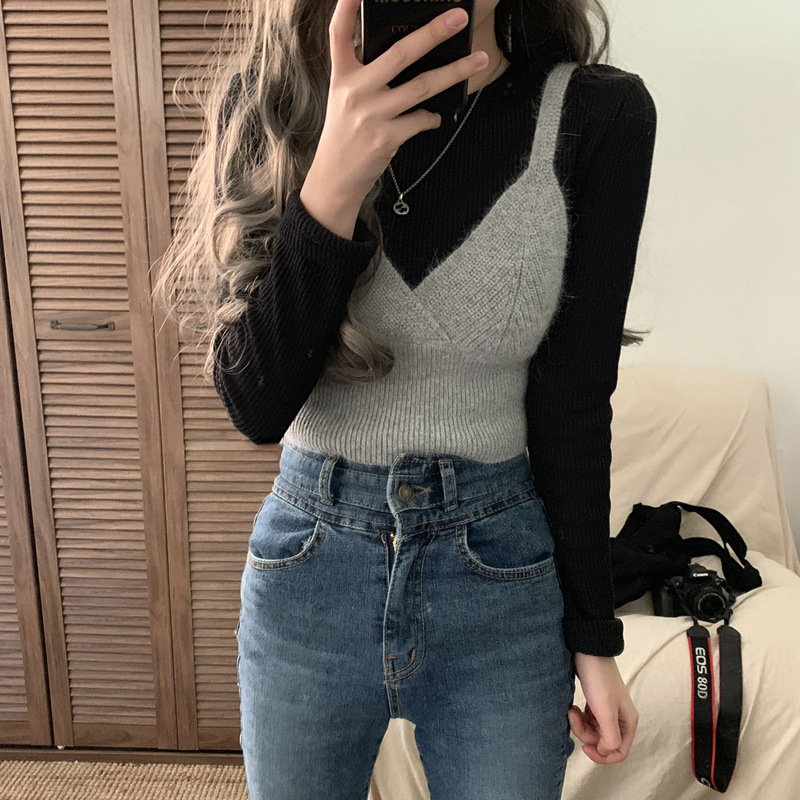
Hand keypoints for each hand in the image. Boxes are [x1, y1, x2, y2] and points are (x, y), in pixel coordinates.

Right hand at [315, 0, 489, 203]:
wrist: (335, 177)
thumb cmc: (346, 133)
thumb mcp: (344, 98)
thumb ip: (366, 74)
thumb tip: (409, 53)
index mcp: (342, 75)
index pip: (340, 33)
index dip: (347, 6)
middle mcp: (355, 90)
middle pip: (399, 53)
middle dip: (433, 33)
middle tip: (459, 17)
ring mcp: (372, 114)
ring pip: (422, 86)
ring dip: (454, 72)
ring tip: (479, 60)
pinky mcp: (386, 137)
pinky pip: (421, 119)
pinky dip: (432, 118)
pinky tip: (433, 118)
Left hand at [568, 653, 638, 763]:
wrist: (588, 651)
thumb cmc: (599, 679)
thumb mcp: (605, 711)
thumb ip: (610, 737)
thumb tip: (606, 751)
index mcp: (628, 722)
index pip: (619, 752)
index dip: (602, 755)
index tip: (585, 746)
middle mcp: (620, 718)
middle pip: (602, 742)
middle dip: (585, 734)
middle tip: (574, 717)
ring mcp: (607, 711)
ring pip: (593, 731)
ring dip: (580, 724)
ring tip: (572, 709)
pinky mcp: (596, 703)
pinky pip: (587, 720)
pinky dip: (579, 717)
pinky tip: (574, 707)